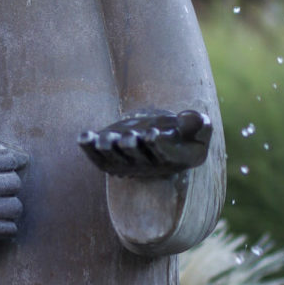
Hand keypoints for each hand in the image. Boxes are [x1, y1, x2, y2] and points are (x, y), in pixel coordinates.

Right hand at [0, 144, 26, 242]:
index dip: (10, 165)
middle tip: (0, 190)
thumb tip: (25, 159)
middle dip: (11, 186)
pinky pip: (10, 229)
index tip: (2, 170)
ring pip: (16, 207)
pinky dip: (7, 226)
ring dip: (11, 207)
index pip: (9, 160)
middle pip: (15, 183)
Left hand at [78, 110, 211, 177]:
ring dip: (108, 150)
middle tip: (129, 137)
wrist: (162, 135)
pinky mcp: (110, 156)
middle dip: (131, 147)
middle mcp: (148, 165)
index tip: (152, 132)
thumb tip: (189, 118)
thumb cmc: (184, 132)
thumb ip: (199, 123)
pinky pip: (97, 158)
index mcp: (173, 159)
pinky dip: (89, 149)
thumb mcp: (200, 127)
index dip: (158, 146)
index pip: (165, 155)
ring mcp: (127, 163)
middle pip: (138, 159)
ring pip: (115, 160)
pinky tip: (84, 136)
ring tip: (104, 139)